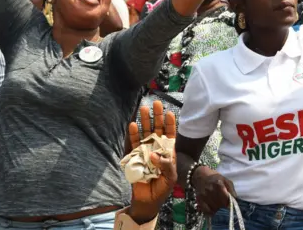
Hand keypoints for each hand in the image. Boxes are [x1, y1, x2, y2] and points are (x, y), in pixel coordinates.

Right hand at [127, 101, 176, 222]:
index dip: (170, 124)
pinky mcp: (135, 156)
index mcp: (168, 152)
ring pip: (145, 132)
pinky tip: (132, 125)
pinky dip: (133, 134)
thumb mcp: (170, 178)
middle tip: (156, 103)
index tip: (170, 113)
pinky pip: (133, 143)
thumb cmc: (162, 188)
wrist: (147, 200)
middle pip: (157, 129)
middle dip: (157, 116)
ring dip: (145, 120)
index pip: (170, 134)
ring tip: (143, 108)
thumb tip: (154, 155)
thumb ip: (166, 166)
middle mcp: (157, 148)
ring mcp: (145, 150)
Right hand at [192, 166, 235, 214]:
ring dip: (218, 210)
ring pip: (214, 209)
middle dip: (224, 206)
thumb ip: (231, 190)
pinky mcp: (199, 200)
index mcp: (218, 184)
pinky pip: (206, 211)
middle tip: (225, 205)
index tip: (231, 204)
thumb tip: (235, 200)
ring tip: (219, 206)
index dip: (230, 203)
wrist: (201, 176)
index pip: (226, 198)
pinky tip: (213, 210)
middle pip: (220, 205)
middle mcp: (210, 190)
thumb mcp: (226, 180)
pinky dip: (211, 212)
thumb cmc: (215, 178)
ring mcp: (204, 196)